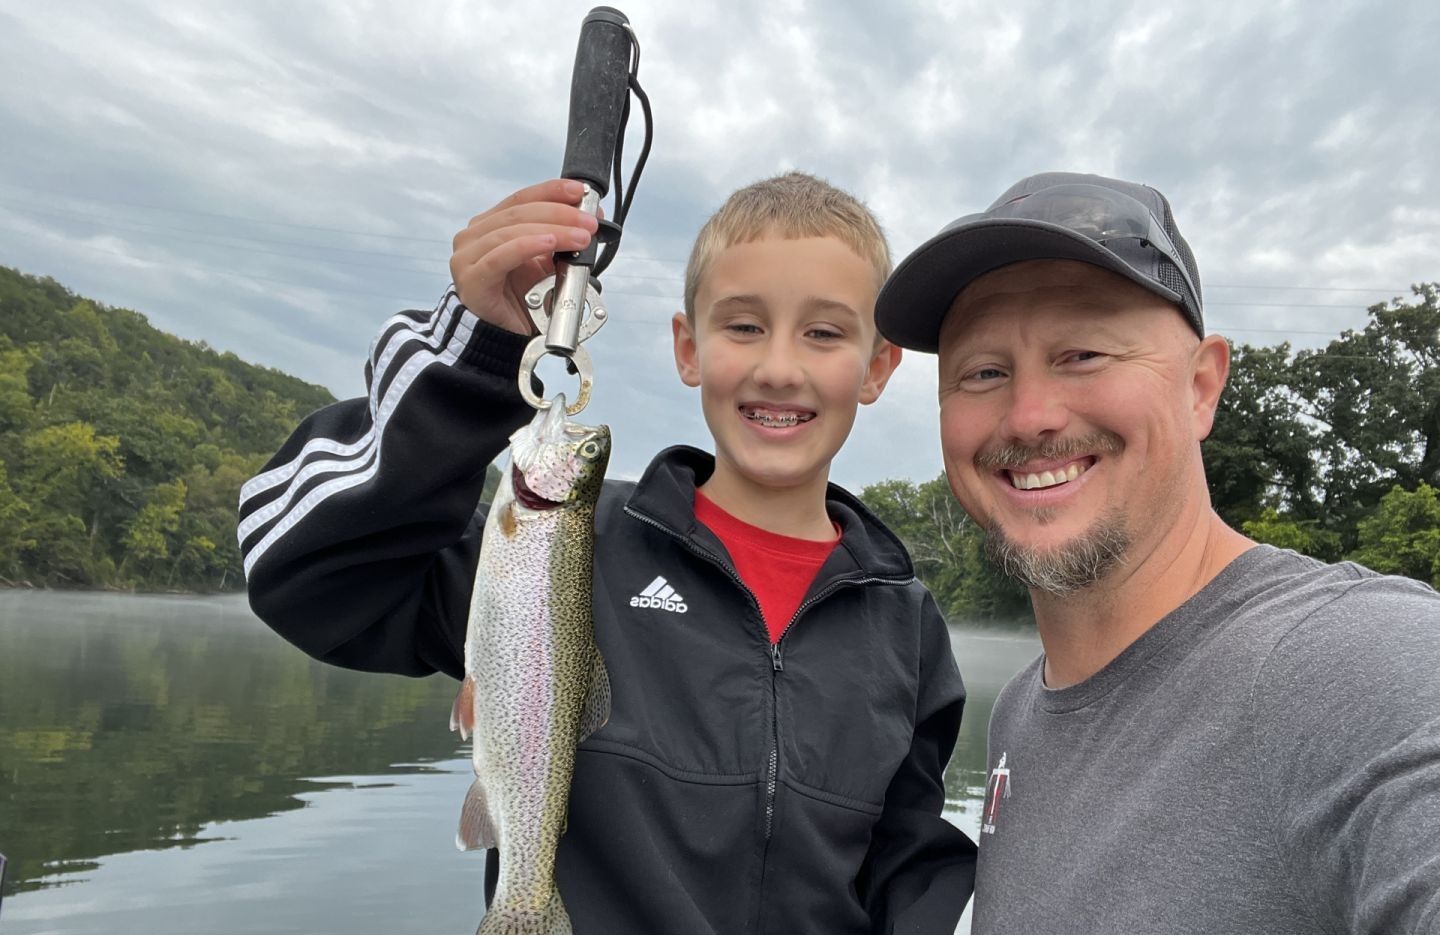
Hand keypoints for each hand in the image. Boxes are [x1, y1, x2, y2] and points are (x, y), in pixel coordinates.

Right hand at [448, 180, 599, 334]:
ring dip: (552, 230)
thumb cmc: (523, 302)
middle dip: (560, 214)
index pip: (522, 198)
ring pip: (511, 231)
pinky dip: (527, 246)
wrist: (507, 340)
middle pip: (519, 212)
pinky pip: (500, 257)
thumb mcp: (548, 264)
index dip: (552, 191)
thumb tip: (592, 218)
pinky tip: (549, 243)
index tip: (581, 192)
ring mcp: (468, 256)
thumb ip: (563, 239)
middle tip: (589, 223)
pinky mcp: (471, 279)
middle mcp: (474, 236)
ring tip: (580, 238)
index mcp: (491, 225)